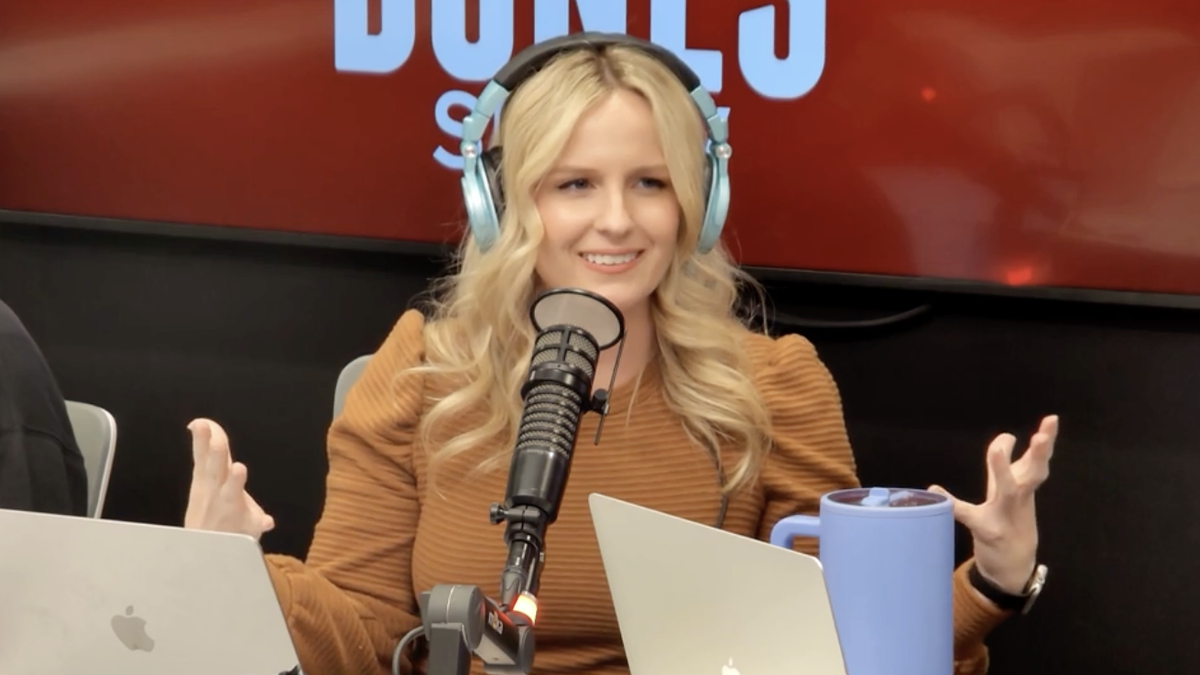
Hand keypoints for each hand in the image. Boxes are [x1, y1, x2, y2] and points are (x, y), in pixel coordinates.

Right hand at [184, 418, 274, 539]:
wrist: (210, 554)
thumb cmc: (212, 516)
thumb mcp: (208, 486)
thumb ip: (212, 459)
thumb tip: (205, 429)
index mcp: (206, 481)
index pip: (203, 457)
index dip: (202, 440)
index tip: (200, 423)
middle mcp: (215, 492)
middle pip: (214, 470)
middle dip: (214, 456)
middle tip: (213, 439)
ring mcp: (227, 509)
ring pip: (230, 493)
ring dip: (235, 482)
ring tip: (239, 467)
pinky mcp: (242, 524)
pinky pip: (250, 521)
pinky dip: (256, 518)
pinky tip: (263, 514)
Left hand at [930, 415, 1057, 595]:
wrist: (1013, 568)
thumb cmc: (1010, 522)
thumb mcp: (1010, 491)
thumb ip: (1005, 465)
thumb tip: (1005, 436)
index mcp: (1024, 487)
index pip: (1037, 459)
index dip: (1045, 440)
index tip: (1050, 420)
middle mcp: (1018, 498)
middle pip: (1034, 472)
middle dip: (1039, 453)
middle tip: (1043, 435)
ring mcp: (1004, 514)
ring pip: (1008, 490)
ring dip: (1003, 470)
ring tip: (999, 450)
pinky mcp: (987, 530)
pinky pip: (967, 514)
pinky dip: (951, 502)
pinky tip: (935, 488)